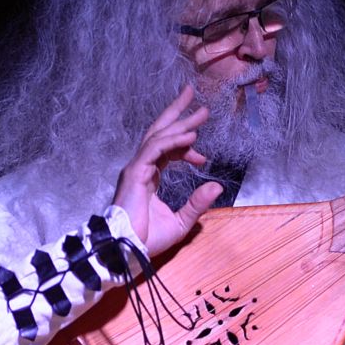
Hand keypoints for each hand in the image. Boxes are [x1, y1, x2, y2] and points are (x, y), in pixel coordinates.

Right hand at [112, 85, 223, 256]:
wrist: (127, 251)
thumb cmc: (147, 239)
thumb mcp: (181, 221)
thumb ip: (197, 203)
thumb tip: (217, 186)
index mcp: (149, 177)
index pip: (166, 150)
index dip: (186, 147)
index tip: (204, 158)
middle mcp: (141, 168)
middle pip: (160, 132)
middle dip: (177, 113)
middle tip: (193, 93)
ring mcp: (136, 168)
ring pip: (159, 136)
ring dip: (180, 122)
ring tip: (200, 110)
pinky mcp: (134, 173)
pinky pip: (155, 150)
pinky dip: (173, 141)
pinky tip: (190, 137)